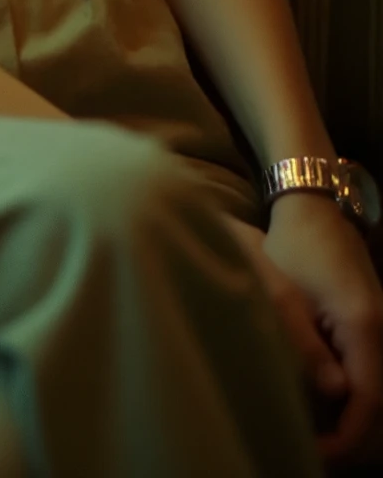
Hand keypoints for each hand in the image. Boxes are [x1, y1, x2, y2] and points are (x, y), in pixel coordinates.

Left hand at [231, 197, 382, 464]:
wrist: (313, 208)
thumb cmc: (293, 247)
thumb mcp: (287, 295)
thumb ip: (306, 347)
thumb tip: (332, 396)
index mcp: (365, 326)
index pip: (368, 401)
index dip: (345, 436)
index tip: (315, 452)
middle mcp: (382, 331)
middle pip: (379, 406)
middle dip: (350, 438)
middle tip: (311, 451)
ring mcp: (381, 329)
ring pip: (377, 394)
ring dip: (353, 422)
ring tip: (315, 437)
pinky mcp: (371, 327)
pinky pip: (370, 374)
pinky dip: (354, 400)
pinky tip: (324, 408)